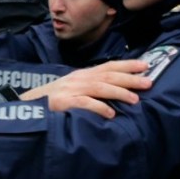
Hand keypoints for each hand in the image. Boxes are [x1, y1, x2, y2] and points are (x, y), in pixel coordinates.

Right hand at [19, 60, 150, 117]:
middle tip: (148, 82)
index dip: (127, 65)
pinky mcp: (64, 102)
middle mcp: (79, 79)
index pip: (108, 66)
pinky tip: (110, 113)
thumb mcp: (75, 87)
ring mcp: (72, 89)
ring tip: (134, 99)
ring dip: (118, 92)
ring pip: (99, 88)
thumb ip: (92, 87)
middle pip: (108, 76)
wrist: (31, 104)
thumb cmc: (56, 98)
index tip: (145, 65)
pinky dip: (99, 107)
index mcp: (83, 74)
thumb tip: (116, 89)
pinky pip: (84, 103)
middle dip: (129, 78)